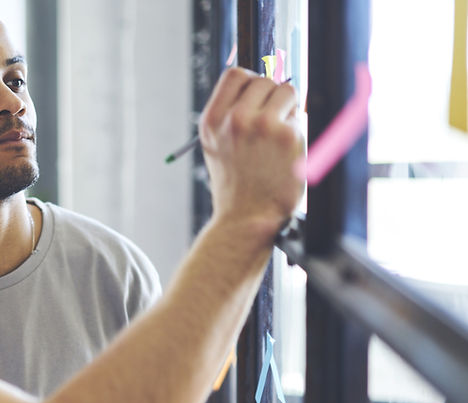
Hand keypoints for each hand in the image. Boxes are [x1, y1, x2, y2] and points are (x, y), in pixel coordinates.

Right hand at [199, 67, 304, 233]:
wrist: (246, 217)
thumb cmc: (235, 183)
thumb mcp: (216, 146)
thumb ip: (229, 115)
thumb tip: (260, 84)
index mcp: (212, 120)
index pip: (235, 75)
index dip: (250, 83)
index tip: (257, 97)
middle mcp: (235, 119)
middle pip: (264, 81)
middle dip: (272, 98)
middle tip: (271, 124)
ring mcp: (262, 125)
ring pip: (287, 91)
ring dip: (288, 109)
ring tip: (278, 137)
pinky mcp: (288, 135)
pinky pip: (300, 116)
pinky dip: (297, 130)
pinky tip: (286, 152)